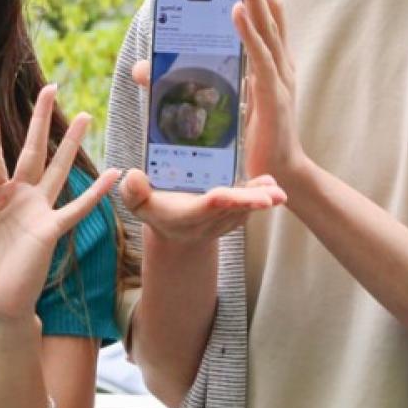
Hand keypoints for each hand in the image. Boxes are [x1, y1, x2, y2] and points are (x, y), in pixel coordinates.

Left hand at [0, 86, 120, 322]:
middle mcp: (20, 197)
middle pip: (33, 149)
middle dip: (42, 119)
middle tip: (52, 87)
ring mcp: (39, 211)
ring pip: (58, 169)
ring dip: (72, 144)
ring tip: (86, 117)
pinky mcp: (51, 229)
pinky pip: (77, 208)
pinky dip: (97, 192)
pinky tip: (115, 175)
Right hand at [123, 56, 285, 250]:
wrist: (173, 232)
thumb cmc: (154, 210)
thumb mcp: (137, 203)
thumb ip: (133, 191)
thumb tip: (133, 175)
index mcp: (185, 216)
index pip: (205, 207)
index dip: (221, 200)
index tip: (234, 195)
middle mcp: (206, 222)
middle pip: (231, 209)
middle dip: (251, 202)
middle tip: (274, 195)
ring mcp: (221, 223)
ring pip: (243, 209)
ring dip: (260, 198)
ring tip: (274, 186)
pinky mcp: (231, 218)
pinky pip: (246, 208)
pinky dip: (259, 195)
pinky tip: (269, 183)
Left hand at [188, 0, 307, 183]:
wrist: (274, 179)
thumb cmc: (246, 141)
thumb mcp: (214, 105)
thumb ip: (182, 83)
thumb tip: (144, 68)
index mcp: (268, 61)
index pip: (259, 12)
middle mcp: (278, 62)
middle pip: (265, 9)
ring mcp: (280, 77)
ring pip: (267, 24)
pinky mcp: (274, 96)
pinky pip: (261, 57)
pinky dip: (248, 31)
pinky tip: (234, 11)